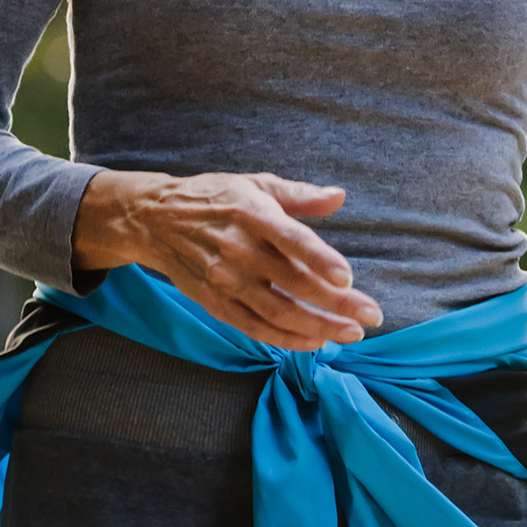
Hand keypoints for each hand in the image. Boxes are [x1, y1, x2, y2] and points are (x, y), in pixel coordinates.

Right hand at [73, 169, 383, 351]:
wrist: (155, 219)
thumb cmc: (215, 198)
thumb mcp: (255, 184)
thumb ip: (299, 195)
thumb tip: (339, 196)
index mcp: (251, 213)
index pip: (290, 239)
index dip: (319, 259)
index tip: (348, 278)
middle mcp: (238, 249)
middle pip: (293, 283)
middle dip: (337, 304)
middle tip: (372, 317)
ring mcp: (225, 280)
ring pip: (278, 313)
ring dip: (318, 327)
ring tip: (351, 334)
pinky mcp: (215, 302)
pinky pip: (255, 328)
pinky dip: (287, 340)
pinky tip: (314, 342)